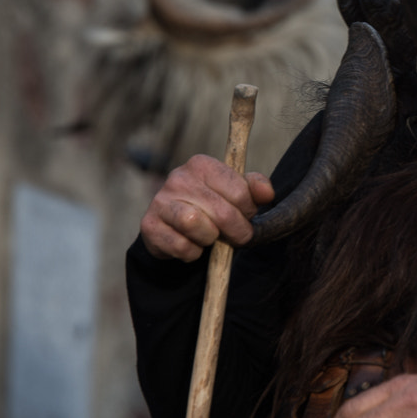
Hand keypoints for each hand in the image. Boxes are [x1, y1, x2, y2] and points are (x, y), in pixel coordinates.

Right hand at [139, 154, 273, 260]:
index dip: (249, 210)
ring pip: (197, 225)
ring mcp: (160, 201)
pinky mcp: (149, 225)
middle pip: (222, 212)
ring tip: (211, 236)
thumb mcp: (235, 191)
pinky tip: (192, 245)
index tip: (246, 214)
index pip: (239, 191)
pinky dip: (192, 253)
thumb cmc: (211, 204)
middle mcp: (177, 178)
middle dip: (236, 230)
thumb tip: (267, 193)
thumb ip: (254, 188)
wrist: (173, 226)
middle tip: (237, 235)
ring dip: (211, 239)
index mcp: (201, 164)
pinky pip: (181, 246)